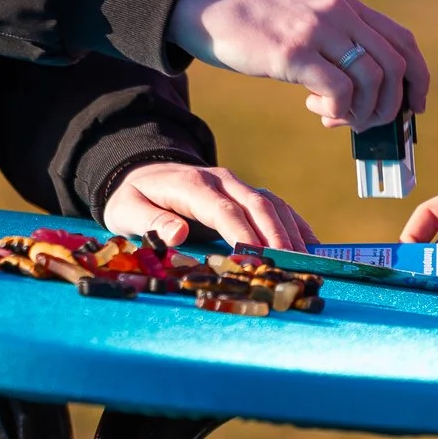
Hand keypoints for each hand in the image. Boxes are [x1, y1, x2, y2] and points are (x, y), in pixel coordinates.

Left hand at [102, 160, 317, 250]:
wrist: (142, 173)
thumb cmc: (134, 199)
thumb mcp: (127, 211)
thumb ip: (150, 222)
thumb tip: (177, 235)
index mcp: (192, 185)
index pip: (224, 211)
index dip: (243, 235)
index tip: (256, 260)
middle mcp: (220, 180)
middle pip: (256, 205)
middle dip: (276, 236)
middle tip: (291, 265)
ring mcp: (236, 184)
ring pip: (271, 204)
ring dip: (290, 232)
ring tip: (306, 261)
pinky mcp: (244, 192)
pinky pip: (275, 204)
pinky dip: (294, 223)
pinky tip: (310, 243)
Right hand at [166, 0, 429, 130]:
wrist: (203, 5)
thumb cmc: (253, 21)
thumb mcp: (305, 17)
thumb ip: (335, 40)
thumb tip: (363, 88)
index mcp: (345, 4)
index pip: (403, 41)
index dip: (416, 79)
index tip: (413, 107)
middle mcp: (339, 13)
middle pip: (395, 65)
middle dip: (390, 106)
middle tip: (365, 123)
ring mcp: (317, 30)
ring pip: (373, 80)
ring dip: (363, 112)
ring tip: (336, 118)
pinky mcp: (293, 52)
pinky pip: (339, 90)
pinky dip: (337, 110)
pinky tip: (316, 110)